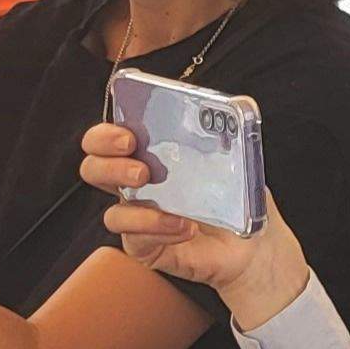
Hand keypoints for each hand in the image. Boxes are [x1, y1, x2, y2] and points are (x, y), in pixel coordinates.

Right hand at [79, 123, 315, 328]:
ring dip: (138, 209)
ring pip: (112, 213)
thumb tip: (236, 102)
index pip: (109, 137)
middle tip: (141, 169)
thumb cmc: (239, 196)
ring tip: (171, 206)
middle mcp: (136, 184)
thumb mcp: (236, 159)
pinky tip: (185, 228)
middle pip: (94, 169)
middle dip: (108, 165)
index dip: (106, 135)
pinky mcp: (145, 246)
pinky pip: (135, 239)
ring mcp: (138, 216)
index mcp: (149, 154)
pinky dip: (158, 231)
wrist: (255, 243)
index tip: (129, 136)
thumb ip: (228, 132)